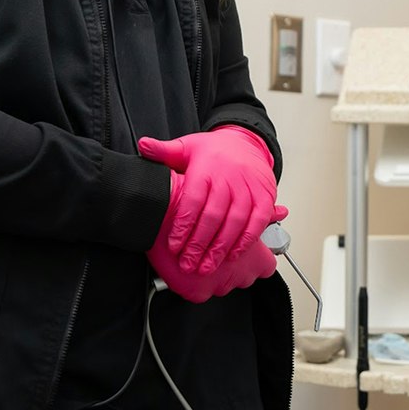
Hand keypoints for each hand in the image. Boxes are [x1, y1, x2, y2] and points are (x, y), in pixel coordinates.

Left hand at [139, 126, 279, 275]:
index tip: (174, 245)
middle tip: (188, 264)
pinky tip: (232, 255)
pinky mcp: (264, 197)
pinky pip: (257, 221)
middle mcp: (229, 178)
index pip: (193, 200)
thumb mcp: (187, 146)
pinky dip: (246, 240)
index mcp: (207, 168)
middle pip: (213, 216)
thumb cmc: (214, 151)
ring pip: (235, 222)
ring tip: (207, 267)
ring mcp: (248, 188)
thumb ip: (164, 151)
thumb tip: (143, 146)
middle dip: (199, 244)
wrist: (247, 142)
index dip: (183, 225)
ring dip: (221, 248)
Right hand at [147, 189, 282, 301]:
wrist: (163, 210)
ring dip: (210, 273)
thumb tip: (281, 212)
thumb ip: (263, 214)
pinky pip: (197, 292)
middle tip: (217, 251)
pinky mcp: (196, 292)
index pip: (266, 267)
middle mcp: (240, 274)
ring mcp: (219, 285)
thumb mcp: (240, 203)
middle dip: (231, 267)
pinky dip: (192, 282)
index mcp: (256, 256)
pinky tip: (187, 263)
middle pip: (242, 277)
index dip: (255, 258)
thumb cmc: (204, 206)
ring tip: (199, 255)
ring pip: (219, 284)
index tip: (243, 252)